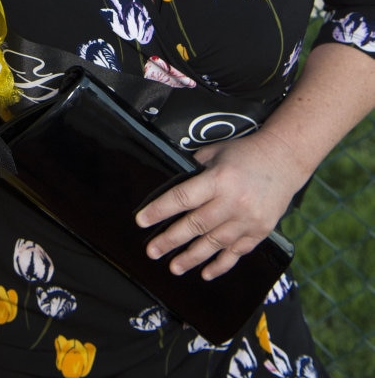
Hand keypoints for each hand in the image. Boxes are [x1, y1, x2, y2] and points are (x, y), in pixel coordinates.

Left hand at [135, 128, 298, 279]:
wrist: (285, 160)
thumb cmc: (246, 153)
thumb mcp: (216, 152)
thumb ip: (195, 168)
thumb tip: (173, 184)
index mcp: (219, 179)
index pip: (182, 197)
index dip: (160, 210)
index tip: (142, 221)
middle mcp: (233, 202)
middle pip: (195, 225)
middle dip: (170, 240)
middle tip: (152, 251)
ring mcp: (248, 220)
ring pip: (214, 244)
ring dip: (191, 257)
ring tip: (173, 267)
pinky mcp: (259, 232)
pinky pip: (236, 253)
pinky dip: (220, 265)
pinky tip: (205, 273)